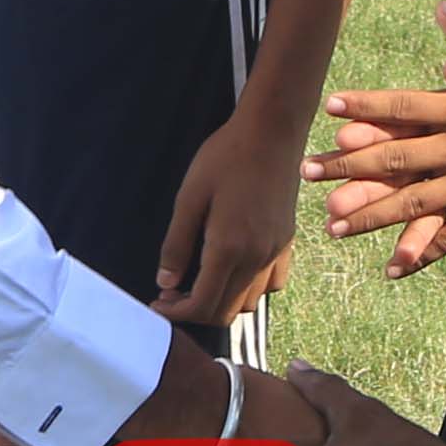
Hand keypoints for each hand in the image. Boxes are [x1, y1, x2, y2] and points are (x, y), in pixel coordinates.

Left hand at [154, 107, 307, 329]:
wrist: (271, 132)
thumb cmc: (226, 157)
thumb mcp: (189, 197)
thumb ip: (176, 244)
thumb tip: (165, 282)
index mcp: (228, 248)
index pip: (203, 305)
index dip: (176, 313)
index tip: (158, 303)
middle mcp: (257, 257)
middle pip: (225, 311)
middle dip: (195, 311)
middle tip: (172, 294)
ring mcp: (275, 252)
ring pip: (248, 302)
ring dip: (221, 301)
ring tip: (199, 281)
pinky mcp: (286, 242)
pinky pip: (271, 284)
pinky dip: (249, 289)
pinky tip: (232, 269)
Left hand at [314, 1, 445, 275]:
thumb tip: (441, 7)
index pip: (403, 105)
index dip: (365, 106)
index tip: (330, 107)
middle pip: (393, 157)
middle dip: (346, 166)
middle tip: (307, 172)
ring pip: (412, 203)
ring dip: (370, 215)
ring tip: (333, 226)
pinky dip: (422, 253)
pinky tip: (392, 267)